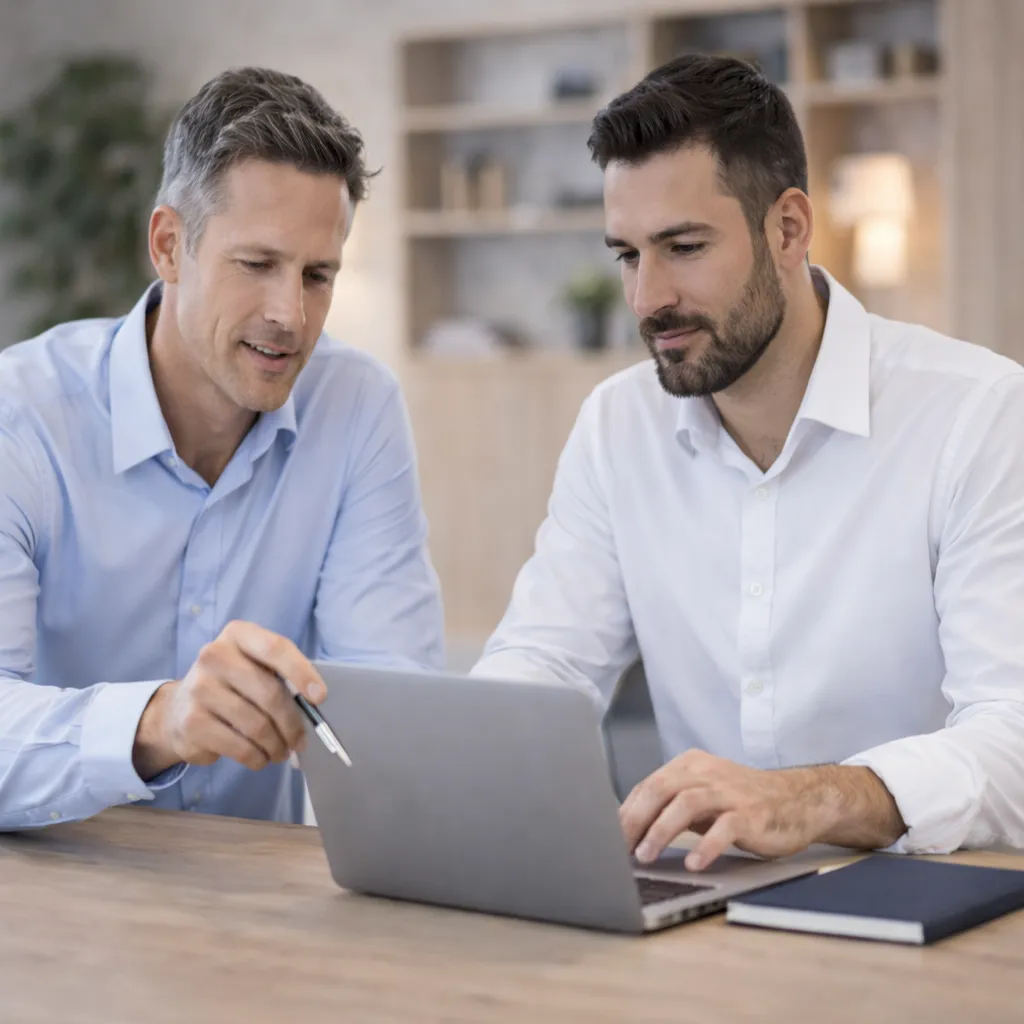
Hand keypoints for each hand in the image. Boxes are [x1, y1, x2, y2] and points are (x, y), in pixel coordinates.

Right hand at [132, 621, 325, 779]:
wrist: (178, 708)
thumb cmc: (232, 685)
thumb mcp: (254, 667)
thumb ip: (282, 677)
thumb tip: (315, 709)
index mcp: (238, 635)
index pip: (275, 648)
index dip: (302, 673)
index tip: (320, 697)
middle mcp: (214, 655)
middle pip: (270, 693)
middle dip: (292, 724)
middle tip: (300, 741)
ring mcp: (200, 688)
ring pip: (257, 724)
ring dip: (276, 745)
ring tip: (281, 752)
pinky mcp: (192, 722)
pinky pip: (239, 746)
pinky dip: (257, 758)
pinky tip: (261, 759)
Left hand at [620, 750, 904, 870]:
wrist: (799, 800)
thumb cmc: (743, 802)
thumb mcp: (703, 796)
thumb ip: (671, 806)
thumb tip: (628, 830)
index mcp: (690, 765)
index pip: (648, 785)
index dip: (625, 812)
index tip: (606, 837)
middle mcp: (707, 773)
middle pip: (660, 789)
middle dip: (634, 819)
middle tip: (618, 847)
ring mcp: (730, 792)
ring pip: (686, 803)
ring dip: (661, 831)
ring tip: (646, 856)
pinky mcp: (751, 814)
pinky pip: (725, 828)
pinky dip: (706, 846)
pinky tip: (694, 863)